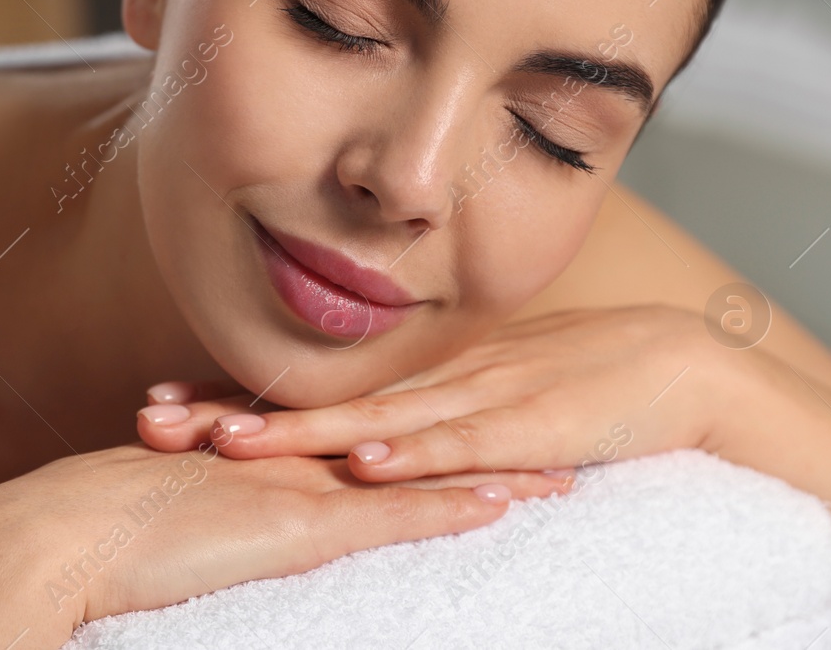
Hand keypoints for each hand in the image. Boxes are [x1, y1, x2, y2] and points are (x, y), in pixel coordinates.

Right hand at [0, 441, 564, 648]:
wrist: (60, 532)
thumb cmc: (95, 531)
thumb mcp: (165, 510)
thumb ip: (204, 505)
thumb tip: (219, 521)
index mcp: (265, 455)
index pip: (362, 435)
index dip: (424, 427)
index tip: (477, 422)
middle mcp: (293, 461)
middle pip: (408, 444)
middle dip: (478, 436)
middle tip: (548, 430)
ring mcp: (298, 489)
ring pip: (416, 474)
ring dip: (489, 472)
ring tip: (563, 470)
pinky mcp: (296, 529)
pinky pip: (389, 517)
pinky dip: (447, 509)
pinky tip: (505, 508)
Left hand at [136, 307, 722, 484]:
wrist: (677, 366)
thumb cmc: (578, 388)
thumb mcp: (485, 403)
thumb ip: (425, 425)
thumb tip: (363, 455)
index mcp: (417, 382)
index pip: (311, 394)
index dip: (236, 397)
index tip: (161, 402)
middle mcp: (431, 385)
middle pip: (318, 404)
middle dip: (235, 414)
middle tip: (154, 419)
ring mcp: (477, 401)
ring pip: (373, 423)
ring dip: (301, 435)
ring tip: (230, 441)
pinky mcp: (528, 428)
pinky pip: (460, 445)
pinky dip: (412, 455)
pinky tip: (366, 464)